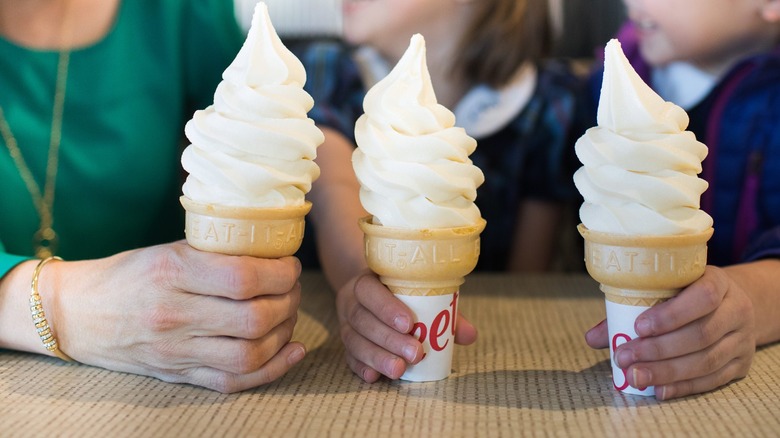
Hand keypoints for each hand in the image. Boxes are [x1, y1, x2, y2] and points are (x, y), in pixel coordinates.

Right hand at [51, 241, 305, 392]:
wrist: (77, 314)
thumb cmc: (129, 274)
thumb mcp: (168, 249)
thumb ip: (216, 253)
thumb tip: (274, 252)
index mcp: (172, 272)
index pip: (244, 278)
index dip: (280, 273)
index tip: (289, 265)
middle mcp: (174, 314)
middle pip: (254, 318)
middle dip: (288, 301)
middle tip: (292, 289)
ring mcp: (176, 350)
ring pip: (250, 353)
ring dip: (284, 333)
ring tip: (288, 315)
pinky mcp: (178, 374)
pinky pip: (234, 381)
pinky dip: (272, 369)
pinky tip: (292, 350)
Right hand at [336, 272, 477, 381]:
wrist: (369, 292)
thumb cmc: (401, 293)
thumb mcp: (420, 293)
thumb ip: (444, 312)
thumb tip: (470, 335)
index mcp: (368, 282)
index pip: (369, 291)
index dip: (386, 308)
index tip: (408, 324)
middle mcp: (351, 302)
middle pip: (363, 320)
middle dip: (389, 339)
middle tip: (415, 353)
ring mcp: (345, 324)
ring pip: (354, 341)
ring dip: (377, 357)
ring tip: (399, 370)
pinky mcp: (346, 344)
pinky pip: (349, 357)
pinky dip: (361, 367)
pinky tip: (374, 377)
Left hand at [585, 266, 754, 399]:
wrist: (731, 304)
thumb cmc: (686, 295)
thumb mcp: (665, 289)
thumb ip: (629, 308)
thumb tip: (591, 338)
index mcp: (717, 282)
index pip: (702, 297)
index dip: (671, 314)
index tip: (638, 327)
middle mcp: (736, 309)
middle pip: (701, 334)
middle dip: (658, 350)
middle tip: (625, 358)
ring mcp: (742, 339)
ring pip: (706, 360)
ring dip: (666, 372)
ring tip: (635, 376)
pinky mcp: (741, 364)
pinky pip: (712, 380)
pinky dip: (682, 386)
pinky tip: (659, 390)